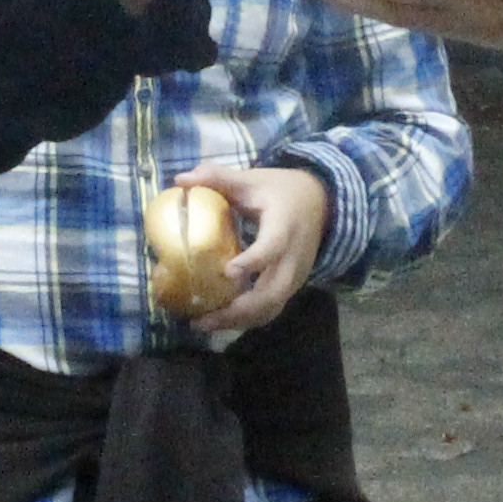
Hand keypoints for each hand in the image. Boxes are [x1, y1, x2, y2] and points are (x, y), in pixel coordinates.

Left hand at [173, 159, 329, 338]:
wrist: (321, 203)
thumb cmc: (281, 190)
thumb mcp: (252, 179)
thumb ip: (218, 177)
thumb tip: (181, 179)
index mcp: (285, 227)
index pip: (273, 248)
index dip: (253, 262)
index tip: (228, 272)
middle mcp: (294, 258)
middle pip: (272, 293)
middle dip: (238, 310)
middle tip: (203, 318)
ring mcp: (295, 276)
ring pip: (271, 308)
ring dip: (239, 321)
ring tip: (204, 324)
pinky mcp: (291, 287)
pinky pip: (271, 310)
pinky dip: (247, 319)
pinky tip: (220, 320)